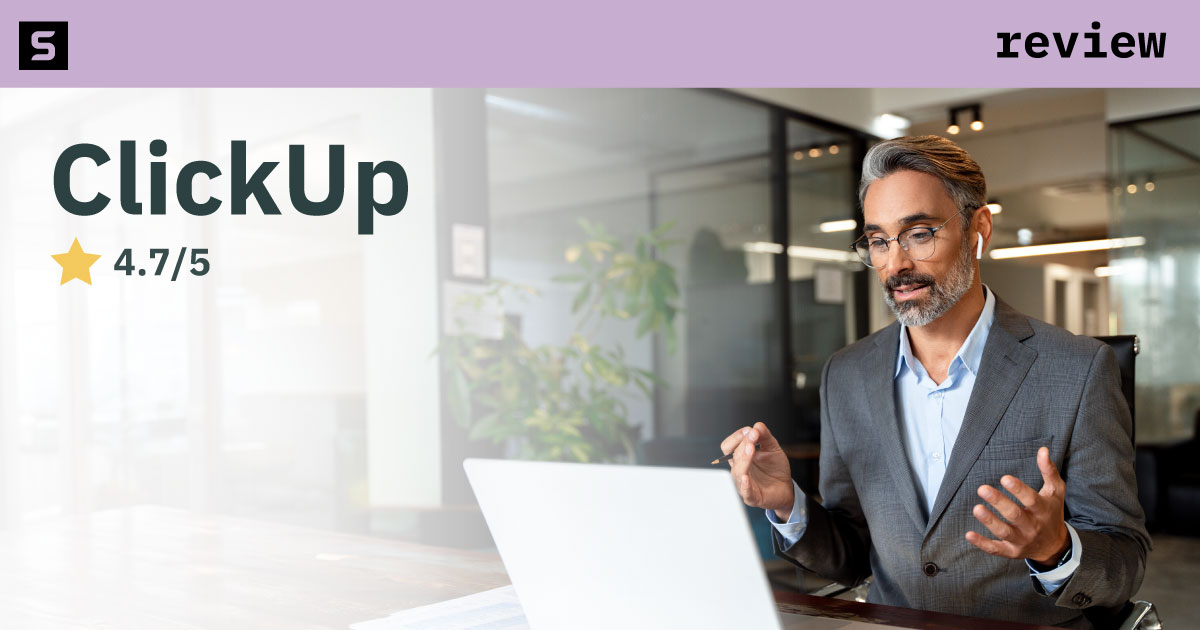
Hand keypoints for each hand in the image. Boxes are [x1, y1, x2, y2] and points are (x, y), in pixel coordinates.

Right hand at [719, 422, 793, 519]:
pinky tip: (746, 478)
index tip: (749, 430)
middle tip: (753, 435)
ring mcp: (744, 483)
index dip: (736, 437)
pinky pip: (746, 491)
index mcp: (740, 458)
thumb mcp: (772, 448)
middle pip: (734, 456)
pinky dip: (745, 485)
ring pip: (738, 471)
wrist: (786, 487)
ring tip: (751, 448)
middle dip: (743, 444)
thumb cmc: (775, 469)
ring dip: (744, 459)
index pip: (728, 446)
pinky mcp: (752, 496)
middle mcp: (739, 470)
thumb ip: (765, 437)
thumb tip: (758, 425)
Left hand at [965, 446, 1069, 564]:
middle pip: (1015, 515)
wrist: (1054, 546)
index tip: (1004, 478)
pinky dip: (983, 544)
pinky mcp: (1011, 551)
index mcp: (1043, 510)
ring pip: (1004, 531)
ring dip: (989, 521)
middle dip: (999, 502)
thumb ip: (1049, 471)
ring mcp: (1021, 540)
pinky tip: (969, 534)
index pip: (1031, 500)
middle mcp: (1033, 526)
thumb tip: (1043, 450)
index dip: (1018, 490)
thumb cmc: (1052, 512)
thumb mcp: (1056, 491)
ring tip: (977, 508)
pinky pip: (996, 549)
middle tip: (982, 488)